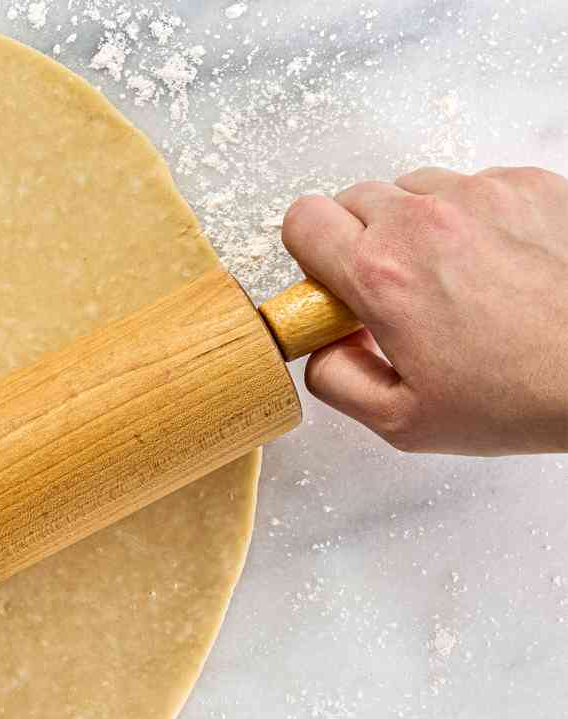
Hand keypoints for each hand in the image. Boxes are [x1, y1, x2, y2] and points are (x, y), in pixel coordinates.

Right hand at [283, 165, 567, 453]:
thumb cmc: (517, 396)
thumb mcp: (402, 423)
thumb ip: (337, 382)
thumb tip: (321, 350)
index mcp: (382, 274)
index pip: (303, 222)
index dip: (310, 256)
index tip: (332, 288)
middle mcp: (426, 219)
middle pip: (355, 199)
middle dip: (360, 242)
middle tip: (394, 296)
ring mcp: (480, 193)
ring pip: (417, 190)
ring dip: (418, 229)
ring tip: (453, 283)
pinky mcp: (526, 183)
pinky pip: (475, 189)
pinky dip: (474, 222)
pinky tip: (498, 269)